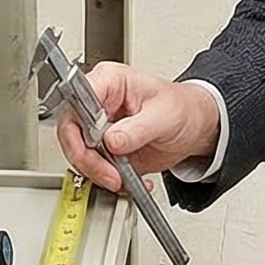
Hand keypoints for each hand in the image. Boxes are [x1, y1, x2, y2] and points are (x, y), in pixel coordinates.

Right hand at [53, 62, 222, 194]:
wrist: (193, 127)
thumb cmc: (182, 107)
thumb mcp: (164, 115)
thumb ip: (138, 128)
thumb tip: (111, 141)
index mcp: (109, 82)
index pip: (77, 101)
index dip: (79, 127)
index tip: (96, 145)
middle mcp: (98, 104)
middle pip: (71, 132)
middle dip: (88, 160)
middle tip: (111, 174)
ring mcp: (98, 128)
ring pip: (79, 154)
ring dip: (99, 174)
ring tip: (123, 179)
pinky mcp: (104, 149)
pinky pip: (93, 168)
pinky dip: (108, 181)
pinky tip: (128, 181)